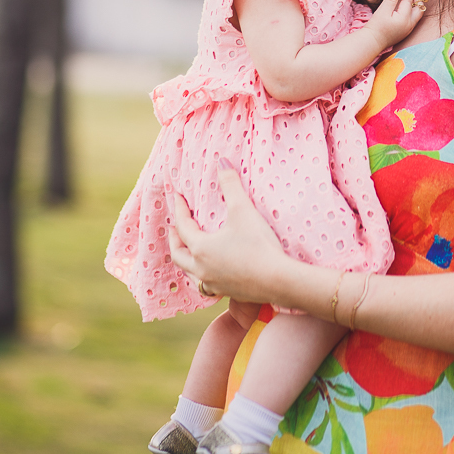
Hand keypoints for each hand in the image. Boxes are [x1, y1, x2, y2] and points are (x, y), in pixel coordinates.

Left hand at [169, 159, 286, 301]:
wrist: (279, 280)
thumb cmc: (258, 244)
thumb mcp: (243, 210)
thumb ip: (230, 185)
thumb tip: (221, 161)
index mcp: (201, 248)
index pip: (183, 226)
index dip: (179, 209)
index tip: (177, 196)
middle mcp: (202, 268)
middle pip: (178, 254)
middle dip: (175, 239)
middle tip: (175, 227)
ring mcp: (214, 283)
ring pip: (190, 273)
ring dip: (186, 260)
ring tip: (190, 250)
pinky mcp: (228, 292)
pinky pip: (206, 284)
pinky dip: (202, 274)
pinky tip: (212, 270)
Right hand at [366, 0, 423, 48]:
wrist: (372, 42)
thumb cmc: (376, 26)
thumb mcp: (383, 10)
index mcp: (405, 18)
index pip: (409, 1)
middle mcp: (409, 24)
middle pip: (419, 9)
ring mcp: (408, 30)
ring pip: (417, 15)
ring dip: (415, 6)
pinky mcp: (404, 33)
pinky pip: (413, 20)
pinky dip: (412, 12)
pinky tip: (405, 9)